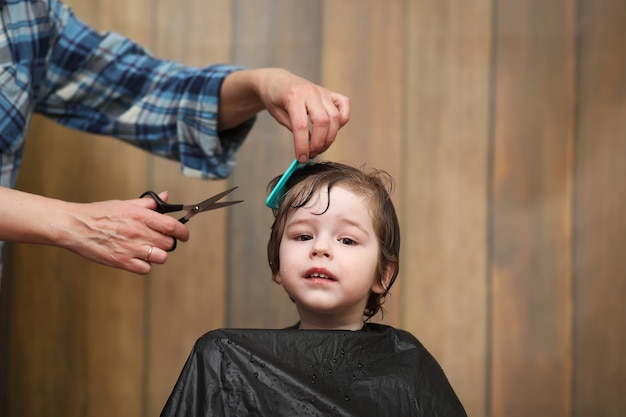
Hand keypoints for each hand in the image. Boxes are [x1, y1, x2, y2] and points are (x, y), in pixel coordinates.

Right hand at [65, 192, 189, 273]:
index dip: (183, 232)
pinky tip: (138, 258)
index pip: (171, 225)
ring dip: (158, 254)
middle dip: (168, 243)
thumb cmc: (98, 214)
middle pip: (168, 243)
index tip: (184, 234)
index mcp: (139, 215)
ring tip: (149, 250)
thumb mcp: (125, 203)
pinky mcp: (121, 261)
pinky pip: (145, 269)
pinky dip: (145, 265)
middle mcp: (137, 232)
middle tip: (160, 240)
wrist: (74, 226)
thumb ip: (148, 203)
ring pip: (160, 257)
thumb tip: (165, 197)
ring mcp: (130, 248)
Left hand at [219, 68, 350, 161]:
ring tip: (319, 147)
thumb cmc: (276, 99)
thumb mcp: (278, 115)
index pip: (301, 126)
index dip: (302, 146)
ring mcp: (323, 91)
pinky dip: (342, 120)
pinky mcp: (331, 93)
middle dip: (318, 143)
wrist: (278, 81)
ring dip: (330, 138)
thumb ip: (294, 129)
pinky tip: (332, 130)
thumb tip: (309, 148)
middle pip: (322, 122)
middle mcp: (311, 92)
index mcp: (294, 96)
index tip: (302, 158)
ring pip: (335, 118)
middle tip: (311, 154)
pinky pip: (344, 106)